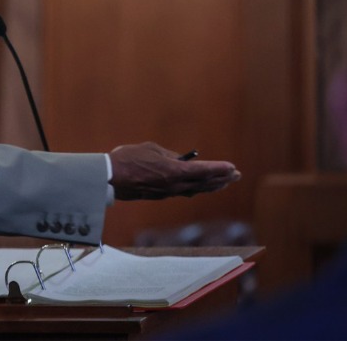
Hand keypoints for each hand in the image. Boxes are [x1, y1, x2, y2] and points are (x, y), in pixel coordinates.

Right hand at [109, 142, 239, 200]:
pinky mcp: (160, 196)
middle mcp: (175, 185)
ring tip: (224, 182)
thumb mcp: (151, 149)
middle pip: (204, 183)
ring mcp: (168, 192)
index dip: (219, 169)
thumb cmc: (129, 158)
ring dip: (212, 185)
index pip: (203, 171)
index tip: (232, 167)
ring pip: (196, 190)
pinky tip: (201, 186)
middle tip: (236, 175)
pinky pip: (184, 192)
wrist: (110, 178)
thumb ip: (169, 155)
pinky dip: (197, 188)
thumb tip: (179, 160)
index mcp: (174, 172)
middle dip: (222, 179)